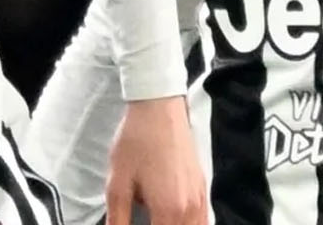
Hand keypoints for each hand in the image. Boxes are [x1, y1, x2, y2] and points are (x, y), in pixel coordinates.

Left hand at [106, 96, 204, 224]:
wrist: (159, 108)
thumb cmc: (137, 141)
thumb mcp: (118, 181)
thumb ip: (118, 216)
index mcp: (168, 210)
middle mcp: (191, 209)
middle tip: (145, 218)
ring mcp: (201, 199)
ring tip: (156, 218)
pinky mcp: (204, 188)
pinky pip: (203, 221)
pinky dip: (191, 224)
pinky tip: (172, 219)